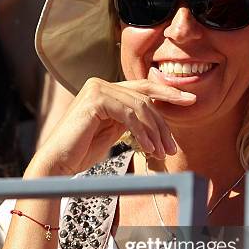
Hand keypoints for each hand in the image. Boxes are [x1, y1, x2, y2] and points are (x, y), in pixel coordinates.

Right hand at [28, 75, 195, 175]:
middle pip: (145, 99)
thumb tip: (157, 122)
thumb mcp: (113, 131)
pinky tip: (150, 149)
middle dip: (163, 124)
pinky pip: (129, 114)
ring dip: (155, 133)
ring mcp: (97, 88)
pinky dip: (143, 133)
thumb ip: (130, 120)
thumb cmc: (82, 152)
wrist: (58, 164)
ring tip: (162, 154)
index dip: (168, 93)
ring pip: (140, 107)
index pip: (143, 89)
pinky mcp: (95, 99)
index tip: (191, 100)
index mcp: (106, 89)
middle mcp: (101, 84)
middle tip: (174, 147)